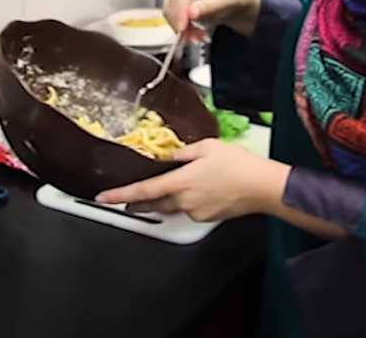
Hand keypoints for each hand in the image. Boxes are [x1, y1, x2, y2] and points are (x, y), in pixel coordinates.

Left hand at [95, 139, 288, 221]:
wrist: (262, 186)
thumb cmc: (238, 164)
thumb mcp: (206, 147)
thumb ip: (183, 152)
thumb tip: (169, 156)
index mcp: (180, 182)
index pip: (142, 191)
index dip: (119, 194)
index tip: (103, 197)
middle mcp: (184, 201)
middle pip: (152, 204)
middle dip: (137, 203)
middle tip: (126, 200)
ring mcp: (195, 212)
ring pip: (171, 207)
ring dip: (164, 201)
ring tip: (166, 189)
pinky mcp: (207, 218)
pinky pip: (189, 210)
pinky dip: (186, 202)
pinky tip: (198, 191)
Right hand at [163, 0, 261, 38]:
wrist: (234, 1)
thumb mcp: (226, 0)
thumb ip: (209, 6)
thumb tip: (191, 14)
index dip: (180, 11)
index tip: (182, 28)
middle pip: (172, 1)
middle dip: (180, 22)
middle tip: (193, 38)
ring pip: (169, 11)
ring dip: (181, 28)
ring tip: (197, 37)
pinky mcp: (175, 0)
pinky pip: (172, 16)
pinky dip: (182, 28)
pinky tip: (194, 34)